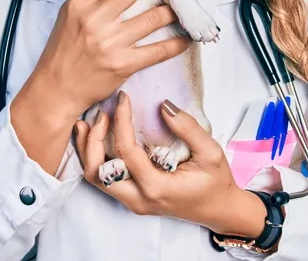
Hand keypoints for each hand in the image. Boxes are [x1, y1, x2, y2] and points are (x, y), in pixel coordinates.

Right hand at [11, 0, 189, 172]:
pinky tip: (186, 37)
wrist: (56, 89)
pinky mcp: (123, 64)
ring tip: (180, 5)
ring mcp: (110, 42)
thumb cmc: (63, 50)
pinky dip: (177, 42)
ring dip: (173, 9)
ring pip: (154, 17)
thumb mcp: (69, 15)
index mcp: (81, 2)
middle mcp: (95, 18)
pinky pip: (159, 50)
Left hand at [74, 93, 267, 238]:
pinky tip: (95, 137)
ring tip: (89, 123)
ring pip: (94, 178)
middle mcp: (139, 199)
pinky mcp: (131, 198)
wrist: (218, 210)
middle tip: (102, 113)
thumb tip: (164, 105)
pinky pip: (103, 180)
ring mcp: (132, 201)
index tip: (123, 99)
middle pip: (97, 172)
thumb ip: (188, 128)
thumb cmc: (216, 182)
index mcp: (156, 188)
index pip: (126, 152)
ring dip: (88, 150)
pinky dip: (94, 157)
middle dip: (93, 139)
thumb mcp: (210, 153)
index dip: (121, 121)